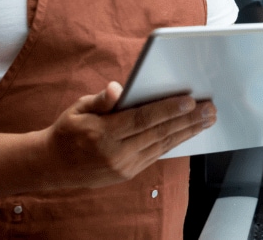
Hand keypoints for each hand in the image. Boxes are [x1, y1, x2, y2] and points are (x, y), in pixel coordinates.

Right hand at [37, 82, 215, 189]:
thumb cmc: (68, 131)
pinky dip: (175, 142)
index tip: (190, 100)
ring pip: (162, 145)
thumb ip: (100, 100)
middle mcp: (115, 153)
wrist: (52, 166)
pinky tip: (189, 131)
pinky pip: (157, 154)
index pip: (142, 119)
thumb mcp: (77, 109)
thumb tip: (116, 89)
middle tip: (210, 109)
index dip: (168, 109)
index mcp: (102, 134)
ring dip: (187, 131)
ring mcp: (124, 166)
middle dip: (187, 120)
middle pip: (158, 133)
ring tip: (207, 119)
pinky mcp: (128, 173)